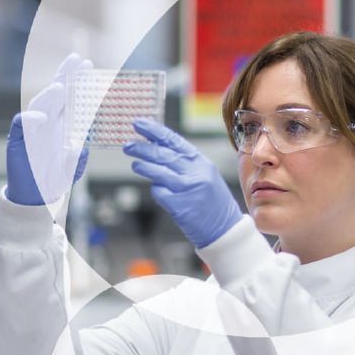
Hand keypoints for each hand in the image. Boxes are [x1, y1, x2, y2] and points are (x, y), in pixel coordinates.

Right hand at [5, 54, 90, 205]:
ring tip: (60, 87)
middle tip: (76, 60)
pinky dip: (30, 119)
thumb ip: (77, 159)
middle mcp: (48, 122)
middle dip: (65, 76)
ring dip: (49, 96)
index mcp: (63, 124)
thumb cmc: (56, 178)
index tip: (88, 64)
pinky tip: (42, 118)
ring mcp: (33, 129)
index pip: (71, 97)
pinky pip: (22, 124)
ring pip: (39, 105)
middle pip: (56, 94)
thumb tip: (78, 147)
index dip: (78, 81)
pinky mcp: (18, 139)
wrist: (36, 195)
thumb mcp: (72, 169)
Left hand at [123, 119, 243, 248]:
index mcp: (201, 162)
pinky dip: (156, 190)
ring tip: (135, 164)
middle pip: (163, 155)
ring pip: (158, 172)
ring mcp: (187, 189)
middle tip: (128, 146)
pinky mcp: (179, 206)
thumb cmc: (213, 202)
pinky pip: (159, 192)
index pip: (174, 140)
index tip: (139, 124)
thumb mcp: (206, 175)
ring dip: (143, 167)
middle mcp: (195, 173)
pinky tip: (157, 191)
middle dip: (142, 148)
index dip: (154, 131)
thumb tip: (158, 148)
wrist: (225, 230)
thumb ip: (185, 162)